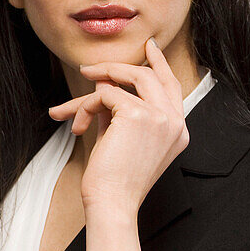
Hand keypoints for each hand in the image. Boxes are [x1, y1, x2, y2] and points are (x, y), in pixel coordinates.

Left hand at [48, 38, 188, 216]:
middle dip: (117, 68)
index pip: (172, 87)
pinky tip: (77, 126)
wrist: (112, 203)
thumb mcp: (123, 140)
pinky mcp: (138, 115)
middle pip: (150, 76)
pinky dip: (85, 107)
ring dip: (95, 87)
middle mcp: (175, 122)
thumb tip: (104, 86)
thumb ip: (120, 112)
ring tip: (71, 103)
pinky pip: (105, 95)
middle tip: (90, 69)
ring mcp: (161, 117)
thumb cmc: (114, 181)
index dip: (159, 64)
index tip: (148, 47)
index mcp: (178, 130)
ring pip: (127, 79)